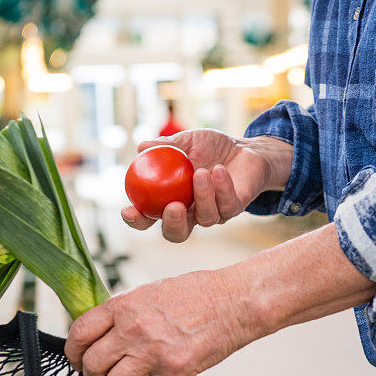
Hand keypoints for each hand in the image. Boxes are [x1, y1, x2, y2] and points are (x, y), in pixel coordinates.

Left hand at [64, 270, 253, 375]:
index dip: (74, 352)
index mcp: (124, 305)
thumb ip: (124, 312)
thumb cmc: (197, 293)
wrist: (236, 301)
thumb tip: (102, 335)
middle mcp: (133, 328)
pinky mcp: (176, 370)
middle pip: (92, 364)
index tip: (79, 361)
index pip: (79, 333)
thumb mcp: (151, 291)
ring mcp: (153, 351)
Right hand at [121, 130, 293, 242]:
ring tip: (202, 172)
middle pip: (176, 233)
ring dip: (202, 196)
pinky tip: (218, 170)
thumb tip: (141, 147)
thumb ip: (165, 146)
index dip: (137, 220)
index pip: (149, 218)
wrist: (246, 149)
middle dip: (172, 225)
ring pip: (205, 219)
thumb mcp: (187, 141)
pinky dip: (221, 187)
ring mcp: (214, 213)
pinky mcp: (235, 208)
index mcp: (171, 200)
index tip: (129, 211)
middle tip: (173, 207)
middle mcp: (191, 213)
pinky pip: (227, 205)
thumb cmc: (211, 147)